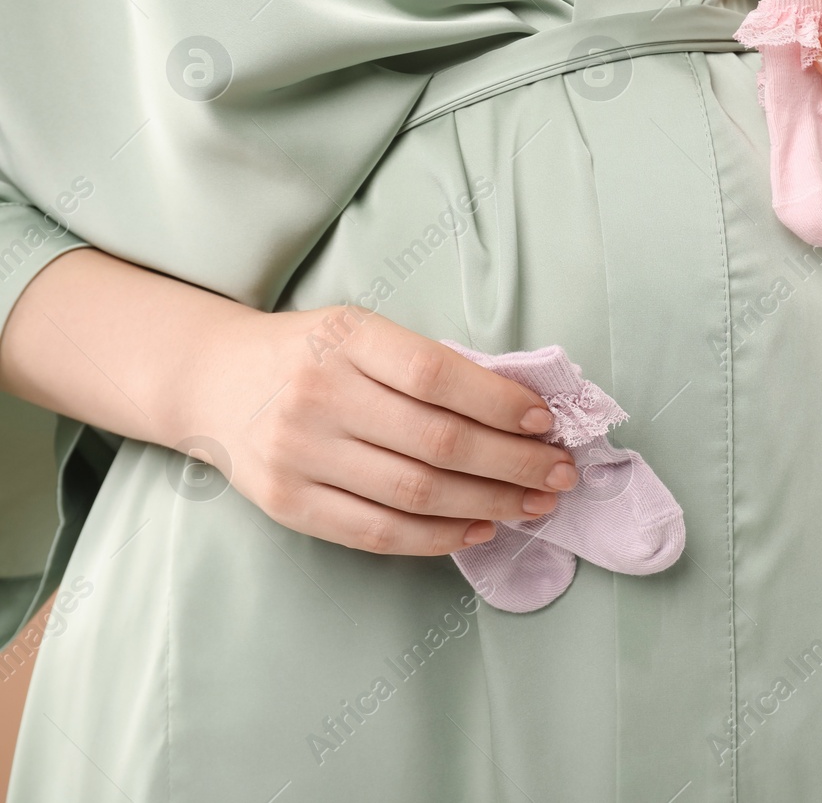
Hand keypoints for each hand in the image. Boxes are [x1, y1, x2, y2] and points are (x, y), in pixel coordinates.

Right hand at [180, 304, 578, 555]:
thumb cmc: (312, 354)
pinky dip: (440, 536)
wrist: (212, 380)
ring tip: (534, 504)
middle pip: (437, 442)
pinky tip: (481, 527)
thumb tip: (521, 410)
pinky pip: (378, 532)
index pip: (436, 375)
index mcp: (346, 340)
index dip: (499, 402)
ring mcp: (299, 454)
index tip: (546, 421)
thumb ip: (427, 365)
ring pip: (415, 493)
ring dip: (490, 504)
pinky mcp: (287, 504)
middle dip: (514, 463)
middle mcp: (318, 396)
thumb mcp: (361, 333)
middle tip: (561, 473)